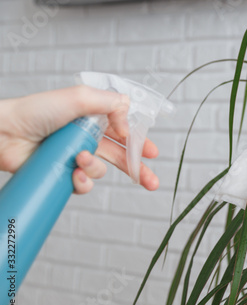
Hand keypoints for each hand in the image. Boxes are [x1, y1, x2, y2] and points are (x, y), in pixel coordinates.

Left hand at [0, 86, 159, 193]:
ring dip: (94, 166)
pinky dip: (82, 181)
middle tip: (152, 181)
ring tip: (79, 159)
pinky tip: (73, 173)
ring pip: (101, 170)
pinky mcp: (64, 174)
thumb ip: (110, 103)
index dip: (139, 143)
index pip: (124, 132)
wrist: (5, 134)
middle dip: (138, 170)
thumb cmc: (36, 112)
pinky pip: (84, 184)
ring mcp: (76, 157)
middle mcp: (87, 138)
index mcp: (93, 118)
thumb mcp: (78, 98)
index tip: (152, 152)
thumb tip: (129, 121)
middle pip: (121, 156)